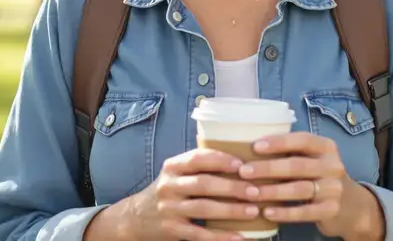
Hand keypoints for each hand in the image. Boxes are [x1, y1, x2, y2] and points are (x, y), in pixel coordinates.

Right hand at [102, 148, 259, 240]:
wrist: (136, 218)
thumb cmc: (169, 190)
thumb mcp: (176, 173)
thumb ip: (200, 165)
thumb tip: (242, 160)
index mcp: (172, 167)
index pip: (197, 158)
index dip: (220, 160)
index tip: (242, 164)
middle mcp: (169, 186)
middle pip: (204, 184)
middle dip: (232, 187)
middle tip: (256, 190)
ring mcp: (169, 209)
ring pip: (203, 209)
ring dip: (231, 210)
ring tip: (253, 211)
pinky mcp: (172, 230)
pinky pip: (200, 235)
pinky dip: (221, 237)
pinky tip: (239, 237)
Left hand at [240, 132, 384, 239]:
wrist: (353, 207)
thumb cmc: (322, 177)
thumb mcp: (315, 160)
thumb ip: (293, 154)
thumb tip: (252, 149)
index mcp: (326, 148)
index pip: (302, 140)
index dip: (279, 142)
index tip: (255, 146)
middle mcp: (333, 166)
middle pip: (297, 165)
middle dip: (268, 168)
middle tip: (244, 171)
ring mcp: (334, 189)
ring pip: (299, 188)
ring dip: (272, 191)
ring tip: (250, 193)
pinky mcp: (331, 210)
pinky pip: (304, 211)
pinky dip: (284, 212)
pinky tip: (267, 212)